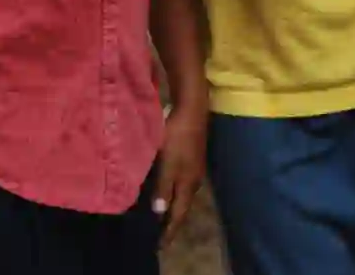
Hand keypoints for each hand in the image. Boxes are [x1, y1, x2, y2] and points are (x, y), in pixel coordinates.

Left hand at [153, 106, 206, 247]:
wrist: (192, 109)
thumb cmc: (178, 137)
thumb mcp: (168, 163)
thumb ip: (164, 187)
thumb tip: (160, 212)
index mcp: (188, 183)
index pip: (179, 213)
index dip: (170, 230)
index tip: (161, 246)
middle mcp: (194, 179)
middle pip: (183, 206)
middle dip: (172, 221)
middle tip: (160, 234)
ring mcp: (194, 167)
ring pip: (183, 194)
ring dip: (173, 206)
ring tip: (162, 216)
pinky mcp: (192, 157)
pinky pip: (182, 183)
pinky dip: (173, 192)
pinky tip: (166, 189)